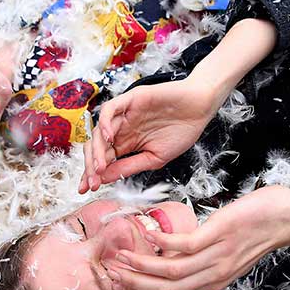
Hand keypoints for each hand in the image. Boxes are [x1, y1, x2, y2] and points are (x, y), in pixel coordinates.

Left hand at [79, 78, 219, 192]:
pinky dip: (105, 123)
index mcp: (127, 143)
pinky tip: (108, 138)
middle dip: (90, 166)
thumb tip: (105, 179)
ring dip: (96, 149)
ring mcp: (124, 114)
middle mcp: (122, 129)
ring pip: (98, 130)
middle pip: (95, 146)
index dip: (93, 174)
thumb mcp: (154, 158)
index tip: (89, 189)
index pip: (103, 159)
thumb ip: (129, 166)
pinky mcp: (130, 99)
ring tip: (99, 167)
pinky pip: (110, 109)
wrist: (200, 110)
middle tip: (93, 182)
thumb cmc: (182, 132)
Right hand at [102, 186, 289, 289]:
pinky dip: (162, 242)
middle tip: (112, 273)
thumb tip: (178, 281)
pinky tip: (148, 234)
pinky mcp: (217, 236)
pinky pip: (183, 245)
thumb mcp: (228, 258)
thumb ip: (204, 269)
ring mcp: (215, 257)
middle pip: (166, 288)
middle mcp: (213, 275)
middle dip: (136, 282)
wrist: (286, 219)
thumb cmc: (257, 231)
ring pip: (171, 270)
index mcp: (213, 281)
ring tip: (122, 256)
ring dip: (142, 265)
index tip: (122, 281)